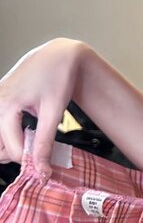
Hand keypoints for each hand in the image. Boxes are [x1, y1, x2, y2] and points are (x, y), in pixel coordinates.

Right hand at [0, 39, 88, 179]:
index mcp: (5, 106)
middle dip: (18, 155)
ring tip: (34, 142)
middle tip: (40, 154)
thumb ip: (45, 140)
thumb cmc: (57, 76)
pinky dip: (10, 135)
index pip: (11, 148)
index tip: (45, 168)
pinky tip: (27, 132)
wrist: (58, 55)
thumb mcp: (54, 111)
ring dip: (12, 146)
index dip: (30, 161)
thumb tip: (42, 168)